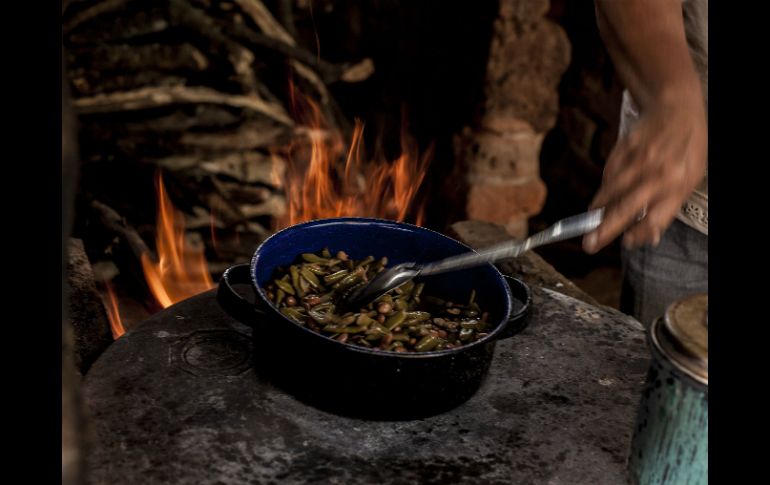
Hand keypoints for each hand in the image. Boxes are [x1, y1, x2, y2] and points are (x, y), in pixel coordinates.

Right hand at [583, 93, 706, 252]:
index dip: (640, 234)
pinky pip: (609, 175)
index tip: (626, 242)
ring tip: (590, 221)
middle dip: (607, 229)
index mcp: (681, 184)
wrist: (675, 106)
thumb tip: (650, 236)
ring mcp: (639, 160)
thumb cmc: (688, 146)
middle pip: (629, 207)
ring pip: (613, 191)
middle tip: (590, 245)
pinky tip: (602, 199)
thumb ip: (671, 205)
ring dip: (599, 209)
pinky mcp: (623, 149)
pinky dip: (604, 189)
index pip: (657, 217)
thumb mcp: (691, 177)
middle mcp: (660, 173)